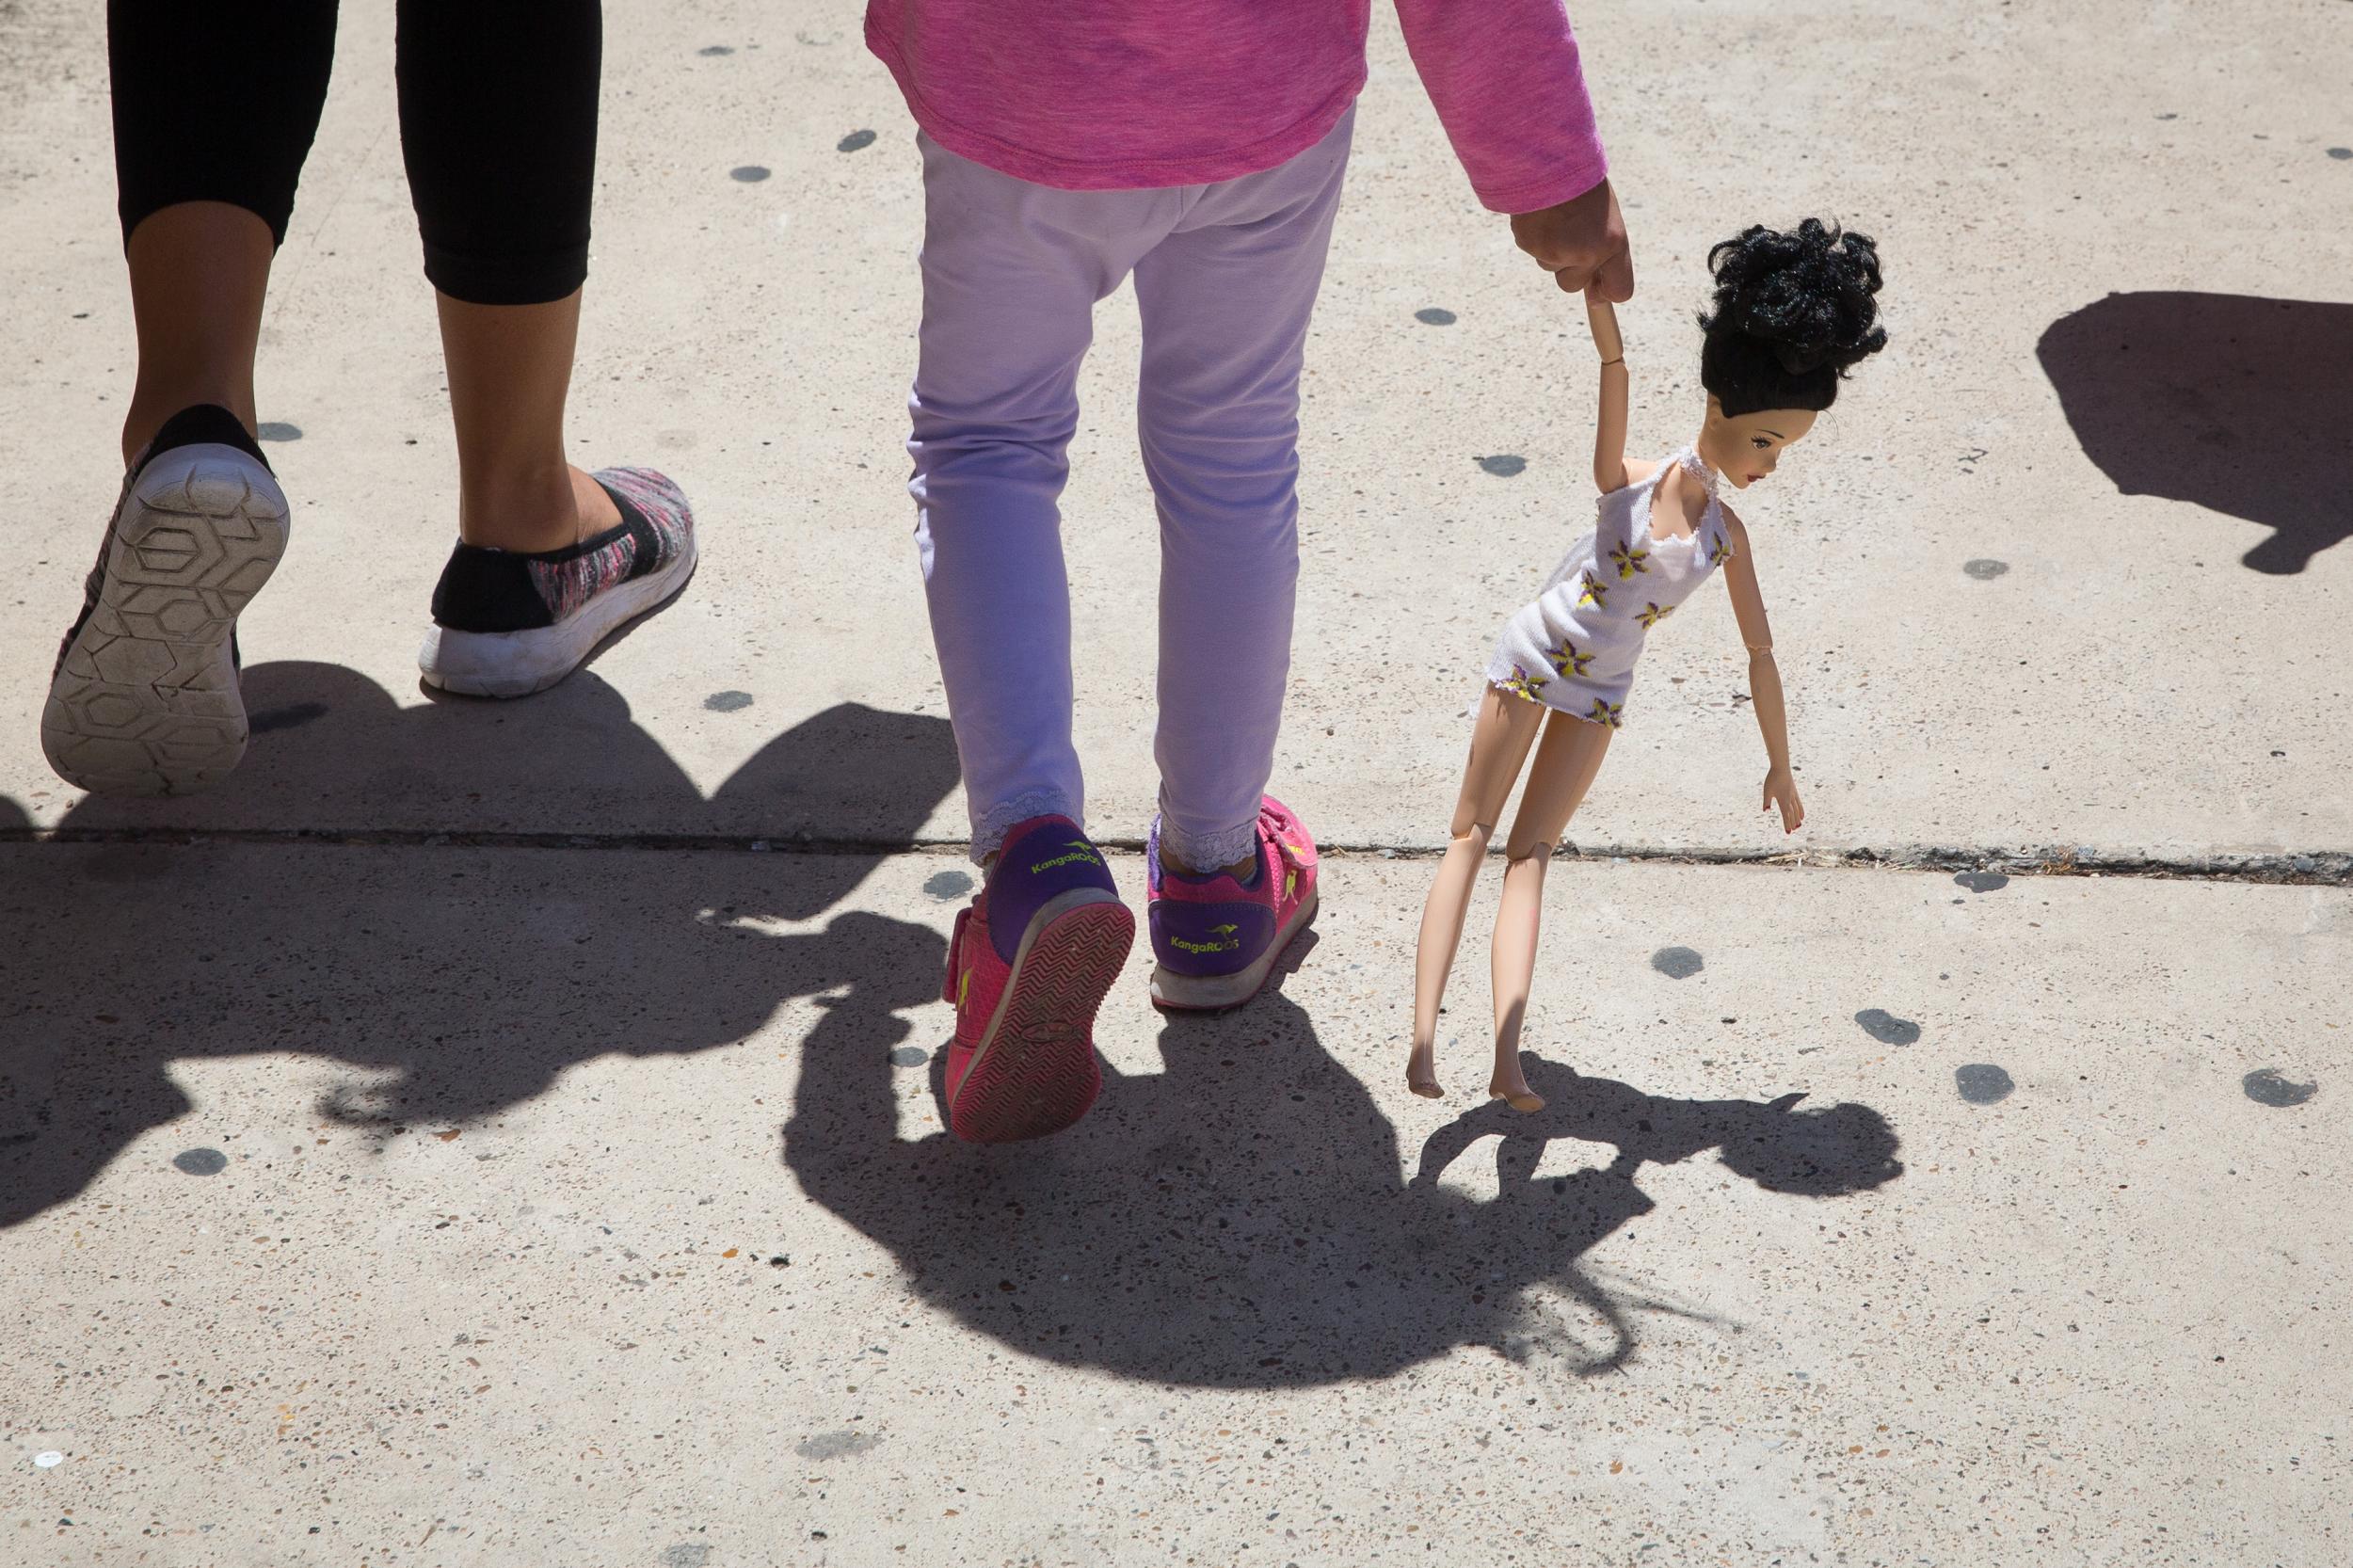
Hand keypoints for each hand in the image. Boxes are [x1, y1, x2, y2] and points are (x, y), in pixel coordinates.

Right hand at [1510, 178, 1632, 300]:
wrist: (1549, 156)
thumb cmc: (1582, 185)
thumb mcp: (1606, 217)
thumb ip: (1605, 253)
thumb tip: (1594, 297)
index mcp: (1614, 242)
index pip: (1620, 290)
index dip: (1607, 291)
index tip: (1599, 287)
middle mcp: (1587, 253)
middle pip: (1574, 285)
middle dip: (1571, 269)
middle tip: (1570, 235)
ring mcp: (1556, 252)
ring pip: (1551, 267)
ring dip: (1552, 250)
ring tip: (1556, 217)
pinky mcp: (1530, 245)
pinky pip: (1533, 251)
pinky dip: (1536, 237)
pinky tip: (1541, 214)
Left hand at [1762, 767, 1803, 834]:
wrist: (1781, 768)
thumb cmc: (1772, 779)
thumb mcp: (1766, 791)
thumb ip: (1766, 802)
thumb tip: (1766, 811)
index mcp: (1782, 800)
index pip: (1785, 815)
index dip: (1786, 824)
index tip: (1788, 832)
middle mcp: (1789, 799)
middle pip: (1792, 814)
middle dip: (1792, 823)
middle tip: (1792, 832)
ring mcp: (1793, 796)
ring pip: (1797, 810)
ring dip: (1797, 819)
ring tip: (1798, 827)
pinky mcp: (1794, 792)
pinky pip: (1799, 804)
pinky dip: (1801, 811)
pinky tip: (1802, 816)